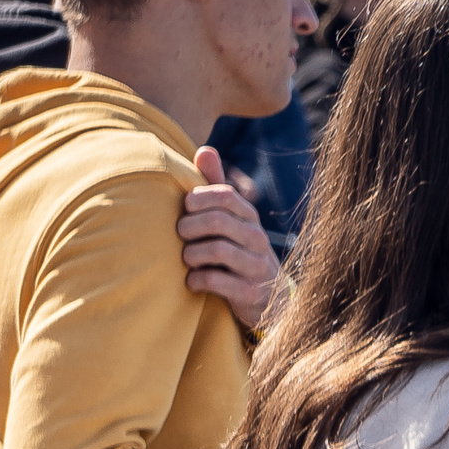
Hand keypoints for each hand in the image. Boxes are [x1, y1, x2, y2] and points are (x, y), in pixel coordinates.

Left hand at [183, 148, 284, 331]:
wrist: (269, 298)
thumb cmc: (237, 250)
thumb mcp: (231, 219)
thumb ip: (215, 186)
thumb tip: (204, 149)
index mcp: (249, 217)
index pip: (225, 196)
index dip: (199, 198)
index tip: (185, 207)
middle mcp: (257, 238)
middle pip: (217, 221)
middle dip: (189, 227)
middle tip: (180, 235)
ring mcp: (257, 266)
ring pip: (216, 250)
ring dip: (191, 254)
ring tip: (186, 259)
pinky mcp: (251, 293)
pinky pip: (216, 281)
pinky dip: (196, 280)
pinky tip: (192, 281)